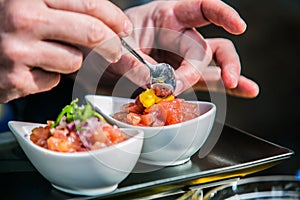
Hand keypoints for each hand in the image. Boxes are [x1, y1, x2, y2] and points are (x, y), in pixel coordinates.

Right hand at [0, 0, 132, 102]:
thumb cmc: (5, 22)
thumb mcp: (31, 3)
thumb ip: (64, 7)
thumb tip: (109, 21)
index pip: (89, 3)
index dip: (114, 16)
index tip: (124, 28)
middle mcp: (22, 18)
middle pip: (91, 32)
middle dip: (111, 43)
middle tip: (115, 49)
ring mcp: (17, 50)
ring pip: (74, 60)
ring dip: (70, 59)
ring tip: (50, 53)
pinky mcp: (14, 79)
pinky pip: (53, 81)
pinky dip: (49, 76)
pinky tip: (33, 67)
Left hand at [106, 0, 258, 97]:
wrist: (104, 57)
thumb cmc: (112, 42)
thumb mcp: (116, 47)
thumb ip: (132, 63)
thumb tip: (154, 83)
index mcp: (168, 15)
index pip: (201, 8)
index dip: (221, 15)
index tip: (238, 26)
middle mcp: (182, 33)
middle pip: (203, 48)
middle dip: (193, 69)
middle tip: (177, 85)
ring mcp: (185, 55)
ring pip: (215, 61)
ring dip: (228, 73)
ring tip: (237, 85)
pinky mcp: (184, 73)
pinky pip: (208, 78)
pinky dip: (225, 84)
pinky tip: (244, 89)